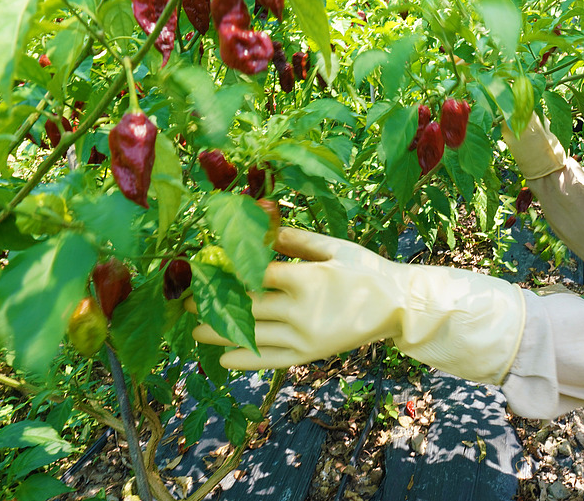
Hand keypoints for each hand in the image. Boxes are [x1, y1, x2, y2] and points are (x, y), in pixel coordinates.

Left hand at [191, 227, 526, 382]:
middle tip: (186, 303)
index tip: (202, 270)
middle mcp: (302, 310)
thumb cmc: (364, 270)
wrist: (396, 306)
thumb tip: (259, 222)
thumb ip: (294, 239)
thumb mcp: (333, 247)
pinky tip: (223, 358)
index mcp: (307, 278)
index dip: (225, 272)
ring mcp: (305, 336)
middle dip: (214, 304)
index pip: (255, 275)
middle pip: (246, 307)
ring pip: (252, 335)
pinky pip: (271, 360)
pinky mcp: (310, 354)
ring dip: (220, 334)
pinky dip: (245, 360)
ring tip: (195, 331)